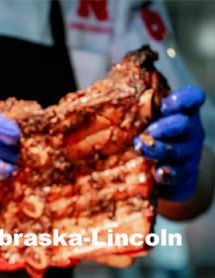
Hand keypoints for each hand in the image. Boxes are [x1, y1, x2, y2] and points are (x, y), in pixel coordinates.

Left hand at [134, 86, 205, 201]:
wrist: (161, 173)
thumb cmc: (148, 137)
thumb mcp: (145, 116)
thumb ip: (137, 97)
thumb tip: (118, 67)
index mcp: (181, 113)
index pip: (192, 99)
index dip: (183, 99)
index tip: (165, 104)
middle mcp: (188, 133)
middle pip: (183, 125)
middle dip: (166, 126)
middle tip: (149, 130)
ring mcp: (186, 156)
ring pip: (178, 151)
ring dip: (160, 149)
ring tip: (141, 147)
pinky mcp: (180, 177)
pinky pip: (175, 175)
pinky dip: (166, 173)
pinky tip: (157, 172)